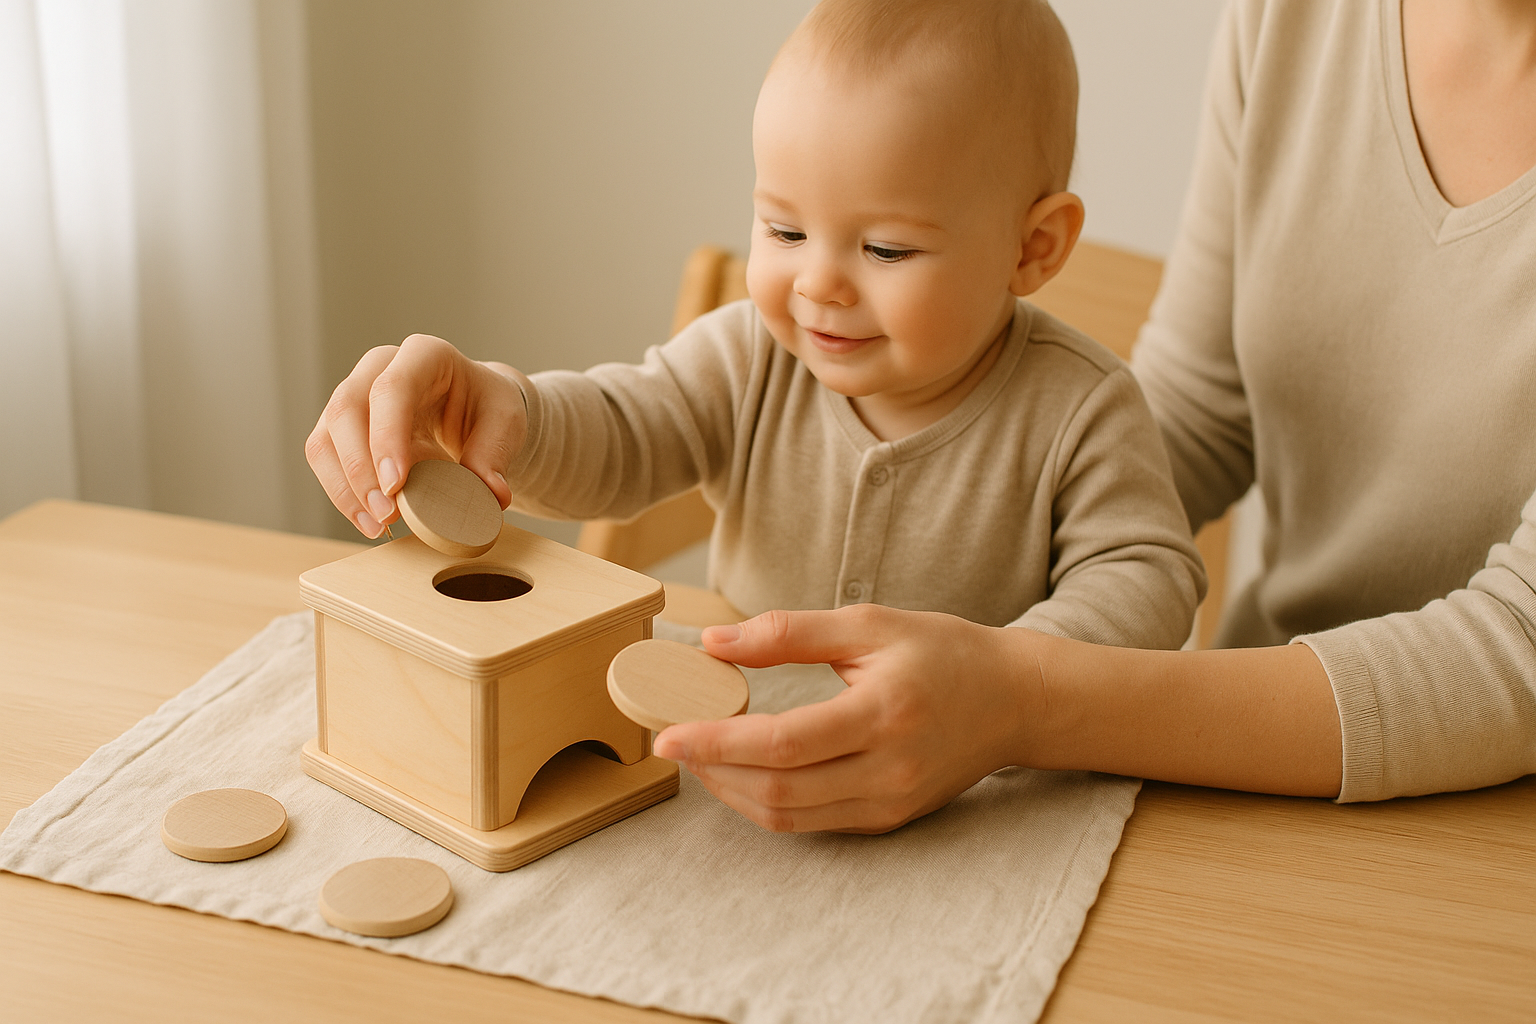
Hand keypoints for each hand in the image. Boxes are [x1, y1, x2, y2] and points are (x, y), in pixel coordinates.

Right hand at [305, 334, 528, 536]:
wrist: (472, 409)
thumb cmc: (486, 408)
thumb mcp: (505, 423)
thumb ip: (495, 455)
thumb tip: (490, 494)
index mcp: (425, 355)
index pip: (393, 388)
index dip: (387, 436)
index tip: (396, 484)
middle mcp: (380, 367)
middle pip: (347, 409)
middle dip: (361, 468)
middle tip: (388, 513)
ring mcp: (354, 395)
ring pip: (326, 438)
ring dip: (345, 488)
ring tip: (378, 526)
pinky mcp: (340, 427)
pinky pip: (326, 460)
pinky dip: (343, 494)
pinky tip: (369, 522)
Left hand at [651, 605, 1037, 833]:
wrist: (1014, 701)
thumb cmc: (943, 653)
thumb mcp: (870, 625)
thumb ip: (791, 632)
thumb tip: (714, 644)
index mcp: (883, 714)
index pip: (782, 743)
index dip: (716, 743)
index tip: (668, 734)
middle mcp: (888, 770)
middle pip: (778, 791)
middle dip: (713, 771)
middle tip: (674, 742)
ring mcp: (890, 802)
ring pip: (790, 816)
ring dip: (733, 792)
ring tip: (701, 757)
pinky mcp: (890, 819)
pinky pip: (813, 823)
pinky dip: (768, 803)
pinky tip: (745, 773)